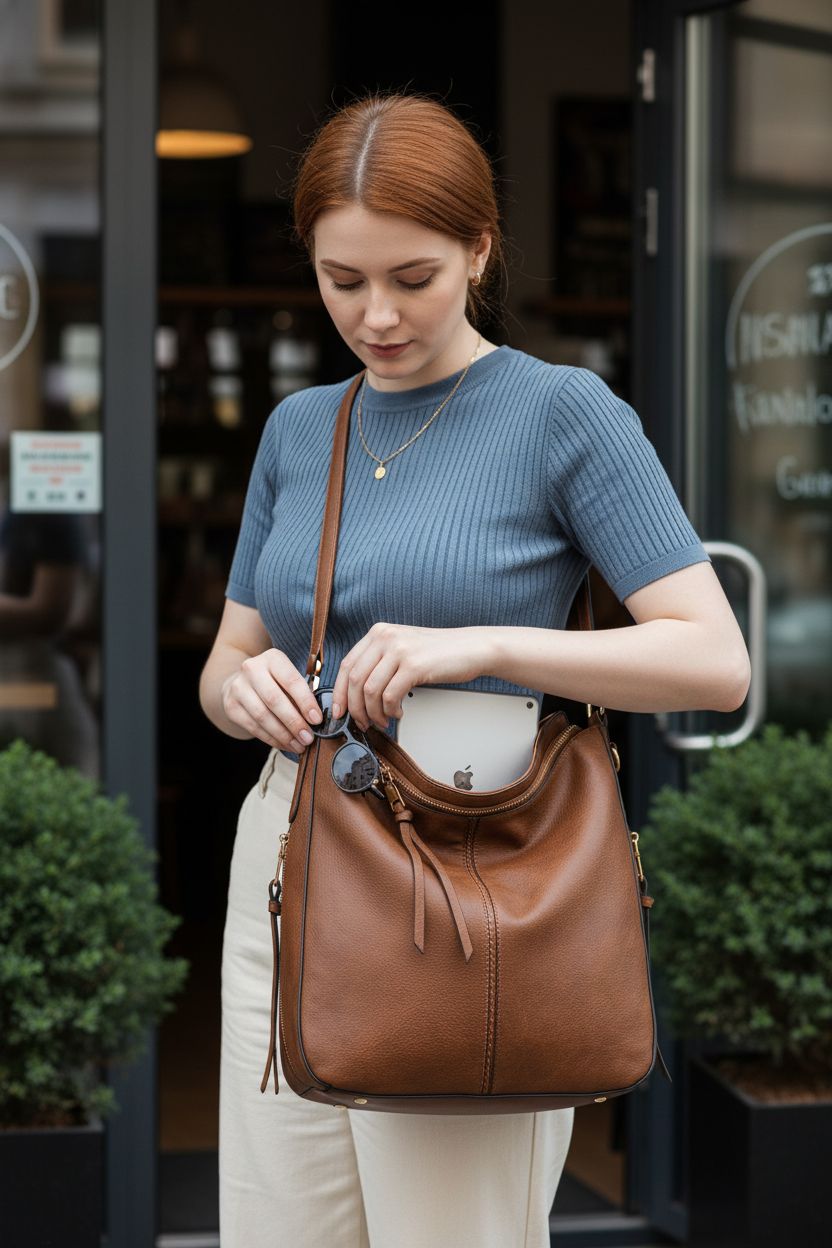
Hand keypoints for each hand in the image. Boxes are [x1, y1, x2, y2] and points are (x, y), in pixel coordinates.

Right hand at [221, 647, 322, 752]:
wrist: (243, 683)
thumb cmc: (275, 682)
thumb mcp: (288, 678)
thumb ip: (302, 694)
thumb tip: (316, 720)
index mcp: (272, 658)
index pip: (291, 680)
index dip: (305, 702)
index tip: (317, 720)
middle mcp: (251, 669)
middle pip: (274, 700)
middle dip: (294, 722)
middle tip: (308, 738)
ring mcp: (238, 687)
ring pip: (262, 716)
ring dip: (283, 735)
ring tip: (299, 746)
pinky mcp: (231, 706)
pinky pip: (253, 727)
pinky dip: (271, 739)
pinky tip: (285, 745)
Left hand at [330, 624, 493, 731]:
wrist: (471, 648)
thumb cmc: (439, 653)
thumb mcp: (402, 649)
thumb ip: (379, 663)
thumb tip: (356, 695)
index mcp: (378, 633)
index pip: (346, 665)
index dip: (339, 692)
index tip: (339, 711)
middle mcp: (385, 637)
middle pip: (353, 680)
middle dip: (355, 708)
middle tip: (362, 722)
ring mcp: (399, 650)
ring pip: (369, 690)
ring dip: (374, 713)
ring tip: (383, 720)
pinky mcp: (413, 665)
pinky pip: (390, 696)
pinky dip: (391, 711)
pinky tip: (398, 713)